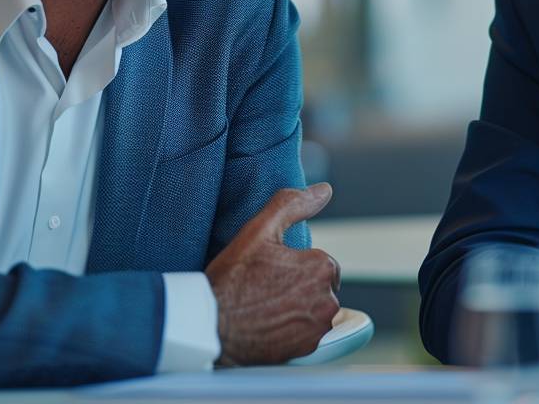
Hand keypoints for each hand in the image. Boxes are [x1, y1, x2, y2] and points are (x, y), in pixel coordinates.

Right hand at [205, 183, 340, 364]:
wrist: (211, 327)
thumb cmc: (233, 279)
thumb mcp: (258, 230)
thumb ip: (292, 205)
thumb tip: (323, 190)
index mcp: (321, 267)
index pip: (320, 262)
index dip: (294, 264)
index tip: (270, 270)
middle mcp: (327, 299)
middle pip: (318, 286)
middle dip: (298, 285)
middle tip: (265, 287)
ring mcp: (318, 328)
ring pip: (313, 309)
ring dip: (297, 306)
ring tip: (265, 305)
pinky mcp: (306, 349)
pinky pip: (306, 333)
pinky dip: (292, 329)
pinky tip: (268, 323)